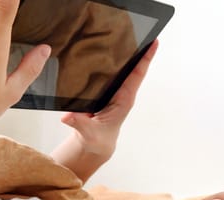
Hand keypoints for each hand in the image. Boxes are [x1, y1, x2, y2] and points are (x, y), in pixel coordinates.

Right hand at [60, 40, 158, 158]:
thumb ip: (79, 124)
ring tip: (134, 34)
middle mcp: (123, 94)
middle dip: (142, 51)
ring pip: (127, 70)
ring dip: (132, 54)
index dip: (145, 59)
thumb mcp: (87, 133)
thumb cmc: (95, 139)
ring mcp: (118, 92)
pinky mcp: (110, 91)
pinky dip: (119, 60)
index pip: (136, 76)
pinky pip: (117, 73)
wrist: (96, 144)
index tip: (154, 44)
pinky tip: (117, 48)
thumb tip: (69, 117)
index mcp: (123, 101)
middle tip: (146, 31)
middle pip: (136, 68)